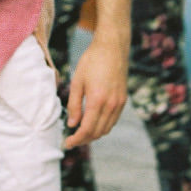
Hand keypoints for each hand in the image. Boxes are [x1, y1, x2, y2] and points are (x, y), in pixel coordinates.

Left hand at [63, 33, 127, 149]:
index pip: (87, 129)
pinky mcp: (123, 100)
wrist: (112, 48)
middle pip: (97, 132)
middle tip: (72, 139)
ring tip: (81, 132)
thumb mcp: (77, 81)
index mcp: (97, 100)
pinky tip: (93, 122)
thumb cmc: (92, 61)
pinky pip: (113, 120)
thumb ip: (74, 104)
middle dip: (84, 139)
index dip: (77, 139)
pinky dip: (103, 126)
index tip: (68, 143)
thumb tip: (72, 124)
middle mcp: (111, 104)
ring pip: (107, 129)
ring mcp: (119, 103)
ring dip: (94, 134)